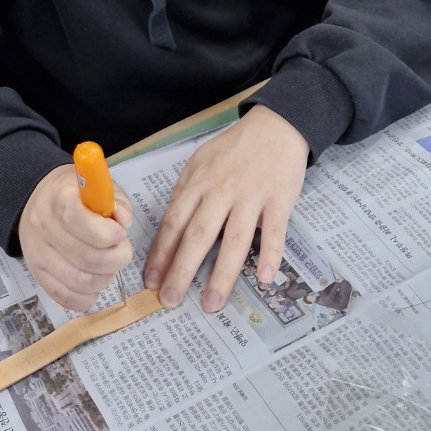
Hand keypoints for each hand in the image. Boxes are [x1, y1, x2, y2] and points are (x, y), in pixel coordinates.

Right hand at [19, 164, 133, 310]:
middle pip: (87, 258)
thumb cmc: (77, 194)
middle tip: (120, 250)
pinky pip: (65, 297)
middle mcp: (44, 226)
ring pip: (80, 282)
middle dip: (116, 259)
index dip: (108, 233)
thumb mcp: (99, 186)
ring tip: (108, 265)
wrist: (40, 201)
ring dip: (105, 278)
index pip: (79, 222)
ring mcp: (37, 253)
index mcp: (59, 198)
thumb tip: (123, 221)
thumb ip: (116, 202)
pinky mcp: (37, 274)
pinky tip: (95, 283)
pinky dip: (87, 297)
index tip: (120, 232)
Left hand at [144, 105, 308, 312]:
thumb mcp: (201, 162)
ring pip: (233, 240)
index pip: (174, 223)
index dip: (161, 254)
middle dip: (182, 271)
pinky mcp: (279, 200)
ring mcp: (251, 196)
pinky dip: (270, 254)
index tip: (151, 281)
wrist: (276, 127)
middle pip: (198, 235)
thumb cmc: (234, 149)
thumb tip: (169, 228)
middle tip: (171, 301)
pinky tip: (263, 277)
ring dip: (222, 274)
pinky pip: (273, 231)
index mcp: (198, 182)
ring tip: (212, 303)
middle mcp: (221, 191)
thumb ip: (185, 192)